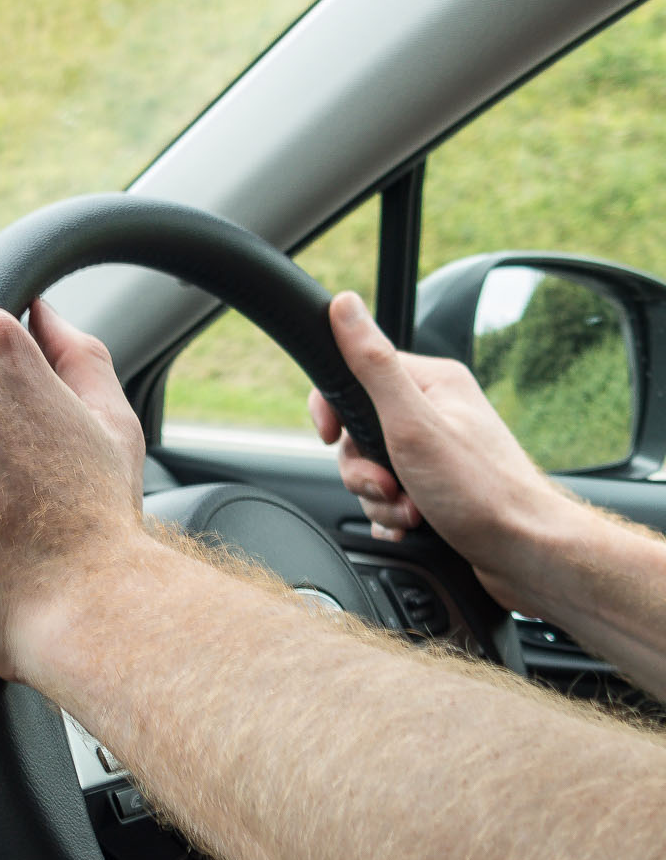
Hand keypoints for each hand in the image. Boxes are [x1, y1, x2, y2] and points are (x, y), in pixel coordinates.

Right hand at [307, 291, 578, 609]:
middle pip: (359, 433)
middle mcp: (436, 413)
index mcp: (433, 384)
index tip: (335, 436)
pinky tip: (413, 525)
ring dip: (380, 500)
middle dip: (364, 471)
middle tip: (391, 486)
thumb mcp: (412, 423)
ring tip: (411, 512)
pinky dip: (393, 516)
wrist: (524, 553)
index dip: (336, 412)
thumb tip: (345, 306)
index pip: (357, 375)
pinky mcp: (437, 488)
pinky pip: (390, 497)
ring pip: (372, 470)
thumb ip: (372, 365)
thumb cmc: (480, 491)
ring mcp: (437, 452)